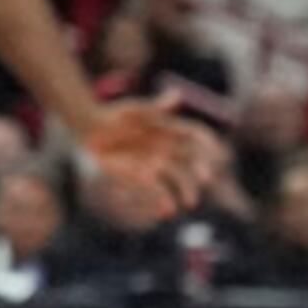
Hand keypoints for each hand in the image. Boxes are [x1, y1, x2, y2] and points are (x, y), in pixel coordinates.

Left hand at [76, 95, 216, 226]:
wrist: (92, 130)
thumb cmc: (115, 115)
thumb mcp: (134, 110)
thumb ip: (156, 106)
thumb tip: (177, 95)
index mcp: (171, 129)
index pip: (195, 135)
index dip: (206, 141)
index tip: (215, 149)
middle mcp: (168, 148)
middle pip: (191, 161)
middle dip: (200, 169)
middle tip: (206, 177)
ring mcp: (157, 163)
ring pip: (178, 179)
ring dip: (186, 191)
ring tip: (189, 202)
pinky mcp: (142, 176)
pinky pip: (155, 191)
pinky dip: (162, 201)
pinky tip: (166, 211)